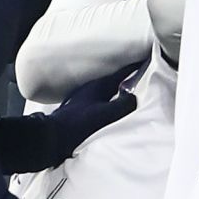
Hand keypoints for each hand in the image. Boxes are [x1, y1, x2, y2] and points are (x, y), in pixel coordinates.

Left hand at [0, 65, 138, 173]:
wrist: (51, 139)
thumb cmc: (79, 125)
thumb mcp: (107, 114)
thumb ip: (125, 104)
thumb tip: (133, 97)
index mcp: (98, 86)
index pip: (121, 72)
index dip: (135, 66)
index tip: (147, 59)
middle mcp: (89, 89)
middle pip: (113, 80)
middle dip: (127, 77)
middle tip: (141, 76)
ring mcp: (82, 99)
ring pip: (106, 90)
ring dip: (118, 89)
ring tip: (130, 91)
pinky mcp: (78, 110)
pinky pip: (100, 100)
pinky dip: (110, 100)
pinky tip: (111, 107)